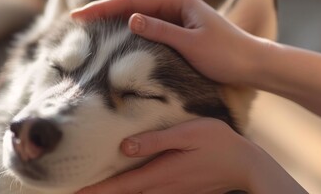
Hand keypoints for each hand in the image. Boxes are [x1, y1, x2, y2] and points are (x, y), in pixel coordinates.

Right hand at [71, 0, 266, 84]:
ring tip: (90, 28)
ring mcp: (175, 16)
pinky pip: (148, 27)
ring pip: (138, 15)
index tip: (80, 15)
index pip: (133, 1)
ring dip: (114, 21)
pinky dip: (130, 31)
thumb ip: (161, 31)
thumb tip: (130, 20)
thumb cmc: (226, 54)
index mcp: (178, 1)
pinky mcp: (177, 29)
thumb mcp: (191, 44)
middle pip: (132, 5)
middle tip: (77, 20)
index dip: (104, 8)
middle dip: (104, 12)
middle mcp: (174, 3)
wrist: (250, 63)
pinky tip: (117, 37)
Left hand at [76, 118, 305, 193]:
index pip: (120, 185)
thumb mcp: (188, 133)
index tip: (74, 192)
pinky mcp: (179, 191)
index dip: (97, 190)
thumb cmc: (217, 143)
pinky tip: (126, 188)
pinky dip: (132, 193)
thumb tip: (124, 146)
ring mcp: (171, 192)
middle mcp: (162, 187)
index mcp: (160, 173)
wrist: (245, 165)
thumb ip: (156, 140)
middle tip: (76, 193)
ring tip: (94, 191)